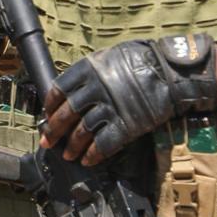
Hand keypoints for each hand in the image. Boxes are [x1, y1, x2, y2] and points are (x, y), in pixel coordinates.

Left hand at [41, 34, 216, 165]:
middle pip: (66, 114)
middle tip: (47, 141)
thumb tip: (74, 88)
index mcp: (87, 70)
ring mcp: (110, 108)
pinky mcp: (126, 124)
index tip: (47, 113)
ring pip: (82, 132)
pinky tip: (87, 160)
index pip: (58, 90)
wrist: (169, 71)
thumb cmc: (139, 59)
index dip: (50, 105)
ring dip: (72, 146)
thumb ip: (89, 73)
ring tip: (67, 155)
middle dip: (53, 130)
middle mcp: (94, 89)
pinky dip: (93, 154)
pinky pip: (104, 144)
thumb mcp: (108, 57)